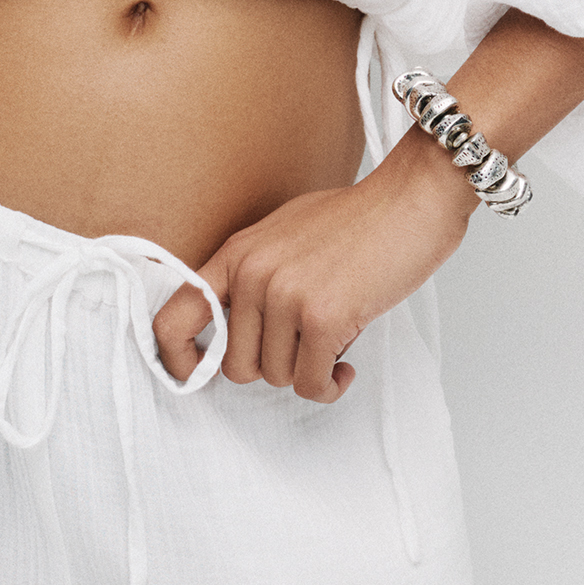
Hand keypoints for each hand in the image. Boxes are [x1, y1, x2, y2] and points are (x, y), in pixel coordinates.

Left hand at [150, 136, 476, 401]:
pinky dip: (330, 385)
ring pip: (277, 378)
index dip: (177, 360)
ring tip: (332, 343)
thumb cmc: (359, 220)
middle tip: (304, 347)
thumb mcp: (284, 236)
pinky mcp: (322, 317)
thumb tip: (238, 334)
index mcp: (235, 255)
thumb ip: (254, 278)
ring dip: (308, 372)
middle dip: (274, 367)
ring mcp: (284, 295)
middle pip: (236, 366)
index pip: (172, 320)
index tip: (198, 376)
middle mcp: (250, 275)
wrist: (411, 200)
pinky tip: (345, 365)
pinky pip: (311, 383)